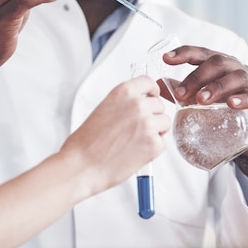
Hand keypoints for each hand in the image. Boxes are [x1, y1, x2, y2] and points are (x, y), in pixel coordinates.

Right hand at [61, 76, 169, 196]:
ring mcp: (148, 124)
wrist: (82, 165)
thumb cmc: (87, 143)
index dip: (152, 92)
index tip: (152, 97)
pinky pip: (163, 142)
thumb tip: (141, 104)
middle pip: (160, 105)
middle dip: (153, 116)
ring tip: (136, 141)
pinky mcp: (154, 144)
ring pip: (165, 122)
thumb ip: (124, 103)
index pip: (149, 82)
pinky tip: (136, 152)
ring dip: (156, 131)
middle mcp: (138, 105)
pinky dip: (153, 149)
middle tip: (138, 129)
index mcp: (123, 92)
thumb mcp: (104, 109)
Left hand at [160, 45, 247, 158]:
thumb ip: (181, 91)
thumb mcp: (201, 101)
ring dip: (217, 87)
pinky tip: (231, 104)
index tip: (166, 59)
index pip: (201, 53)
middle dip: (197, 77)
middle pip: (217, 63)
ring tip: (201, 101)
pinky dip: (243, 99)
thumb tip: (156, 84)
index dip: (185, 53)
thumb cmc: (226, 112)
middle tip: (180, 95)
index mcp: (220, 66)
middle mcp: (237, 69)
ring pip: (236, 77)